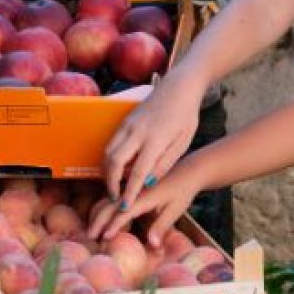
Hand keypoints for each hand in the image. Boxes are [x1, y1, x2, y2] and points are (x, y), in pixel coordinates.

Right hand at [88, 159, 203, 245]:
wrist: (187, 169)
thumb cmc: (183, 191)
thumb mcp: (175, 210)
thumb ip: (161, 227)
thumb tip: (153, 247)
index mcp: (144, 195)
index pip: (124, 211)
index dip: (113, 225)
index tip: (104, 237)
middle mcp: (134, 189)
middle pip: (110, 203)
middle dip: (98, 219)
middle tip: (89, 236)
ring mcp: (131, 186)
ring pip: (108, 198)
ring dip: (98, 213)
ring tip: (91, 229)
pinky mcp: (131, 185)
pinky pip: (113, 195)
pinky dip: (104, 207)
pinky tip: (101, 217)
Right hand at [102, 73, 202, 207]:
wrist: (178, 85)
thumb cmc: (186, 115)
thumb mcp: (183, 141)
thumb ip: (166, 162)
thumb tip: (149, 182)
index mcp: (156, 139)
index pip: (138, 172)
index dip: (130, 192)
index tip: (125, 207)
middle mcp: (137, 132)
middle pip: (114, 163)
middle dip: (110, 184)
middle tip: (114, 198)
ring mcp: (128, 124)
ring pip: (108, 152)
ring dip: (107, 172)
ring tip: (114, 186)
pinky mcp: (124, 120)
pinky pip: (111, 143)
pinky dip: (109, 159)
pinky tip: (117, 169)